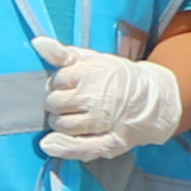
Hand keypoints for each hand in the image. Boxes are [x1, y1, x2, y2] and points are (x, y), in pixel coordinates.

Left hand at [33, 35, 190, 162]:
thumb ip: (63, 52)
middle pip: (54, 104)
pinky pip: (78, 148)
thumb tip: (38, 42)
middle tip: (70, 102)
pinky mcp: (109, 142)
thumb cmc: (117, 78)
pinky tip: (51, 144)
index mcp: (91, 74)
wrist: (152, 99)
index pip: (56, 81)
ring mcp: (101, 122)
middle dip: (57, 103)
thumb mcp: (92, 58)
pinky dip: (63, 147)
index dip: (59, 83)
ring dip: (60, 123)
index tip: (68, 84)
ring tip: (73, 116)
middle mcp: (94, 98)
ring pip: (62, 125)